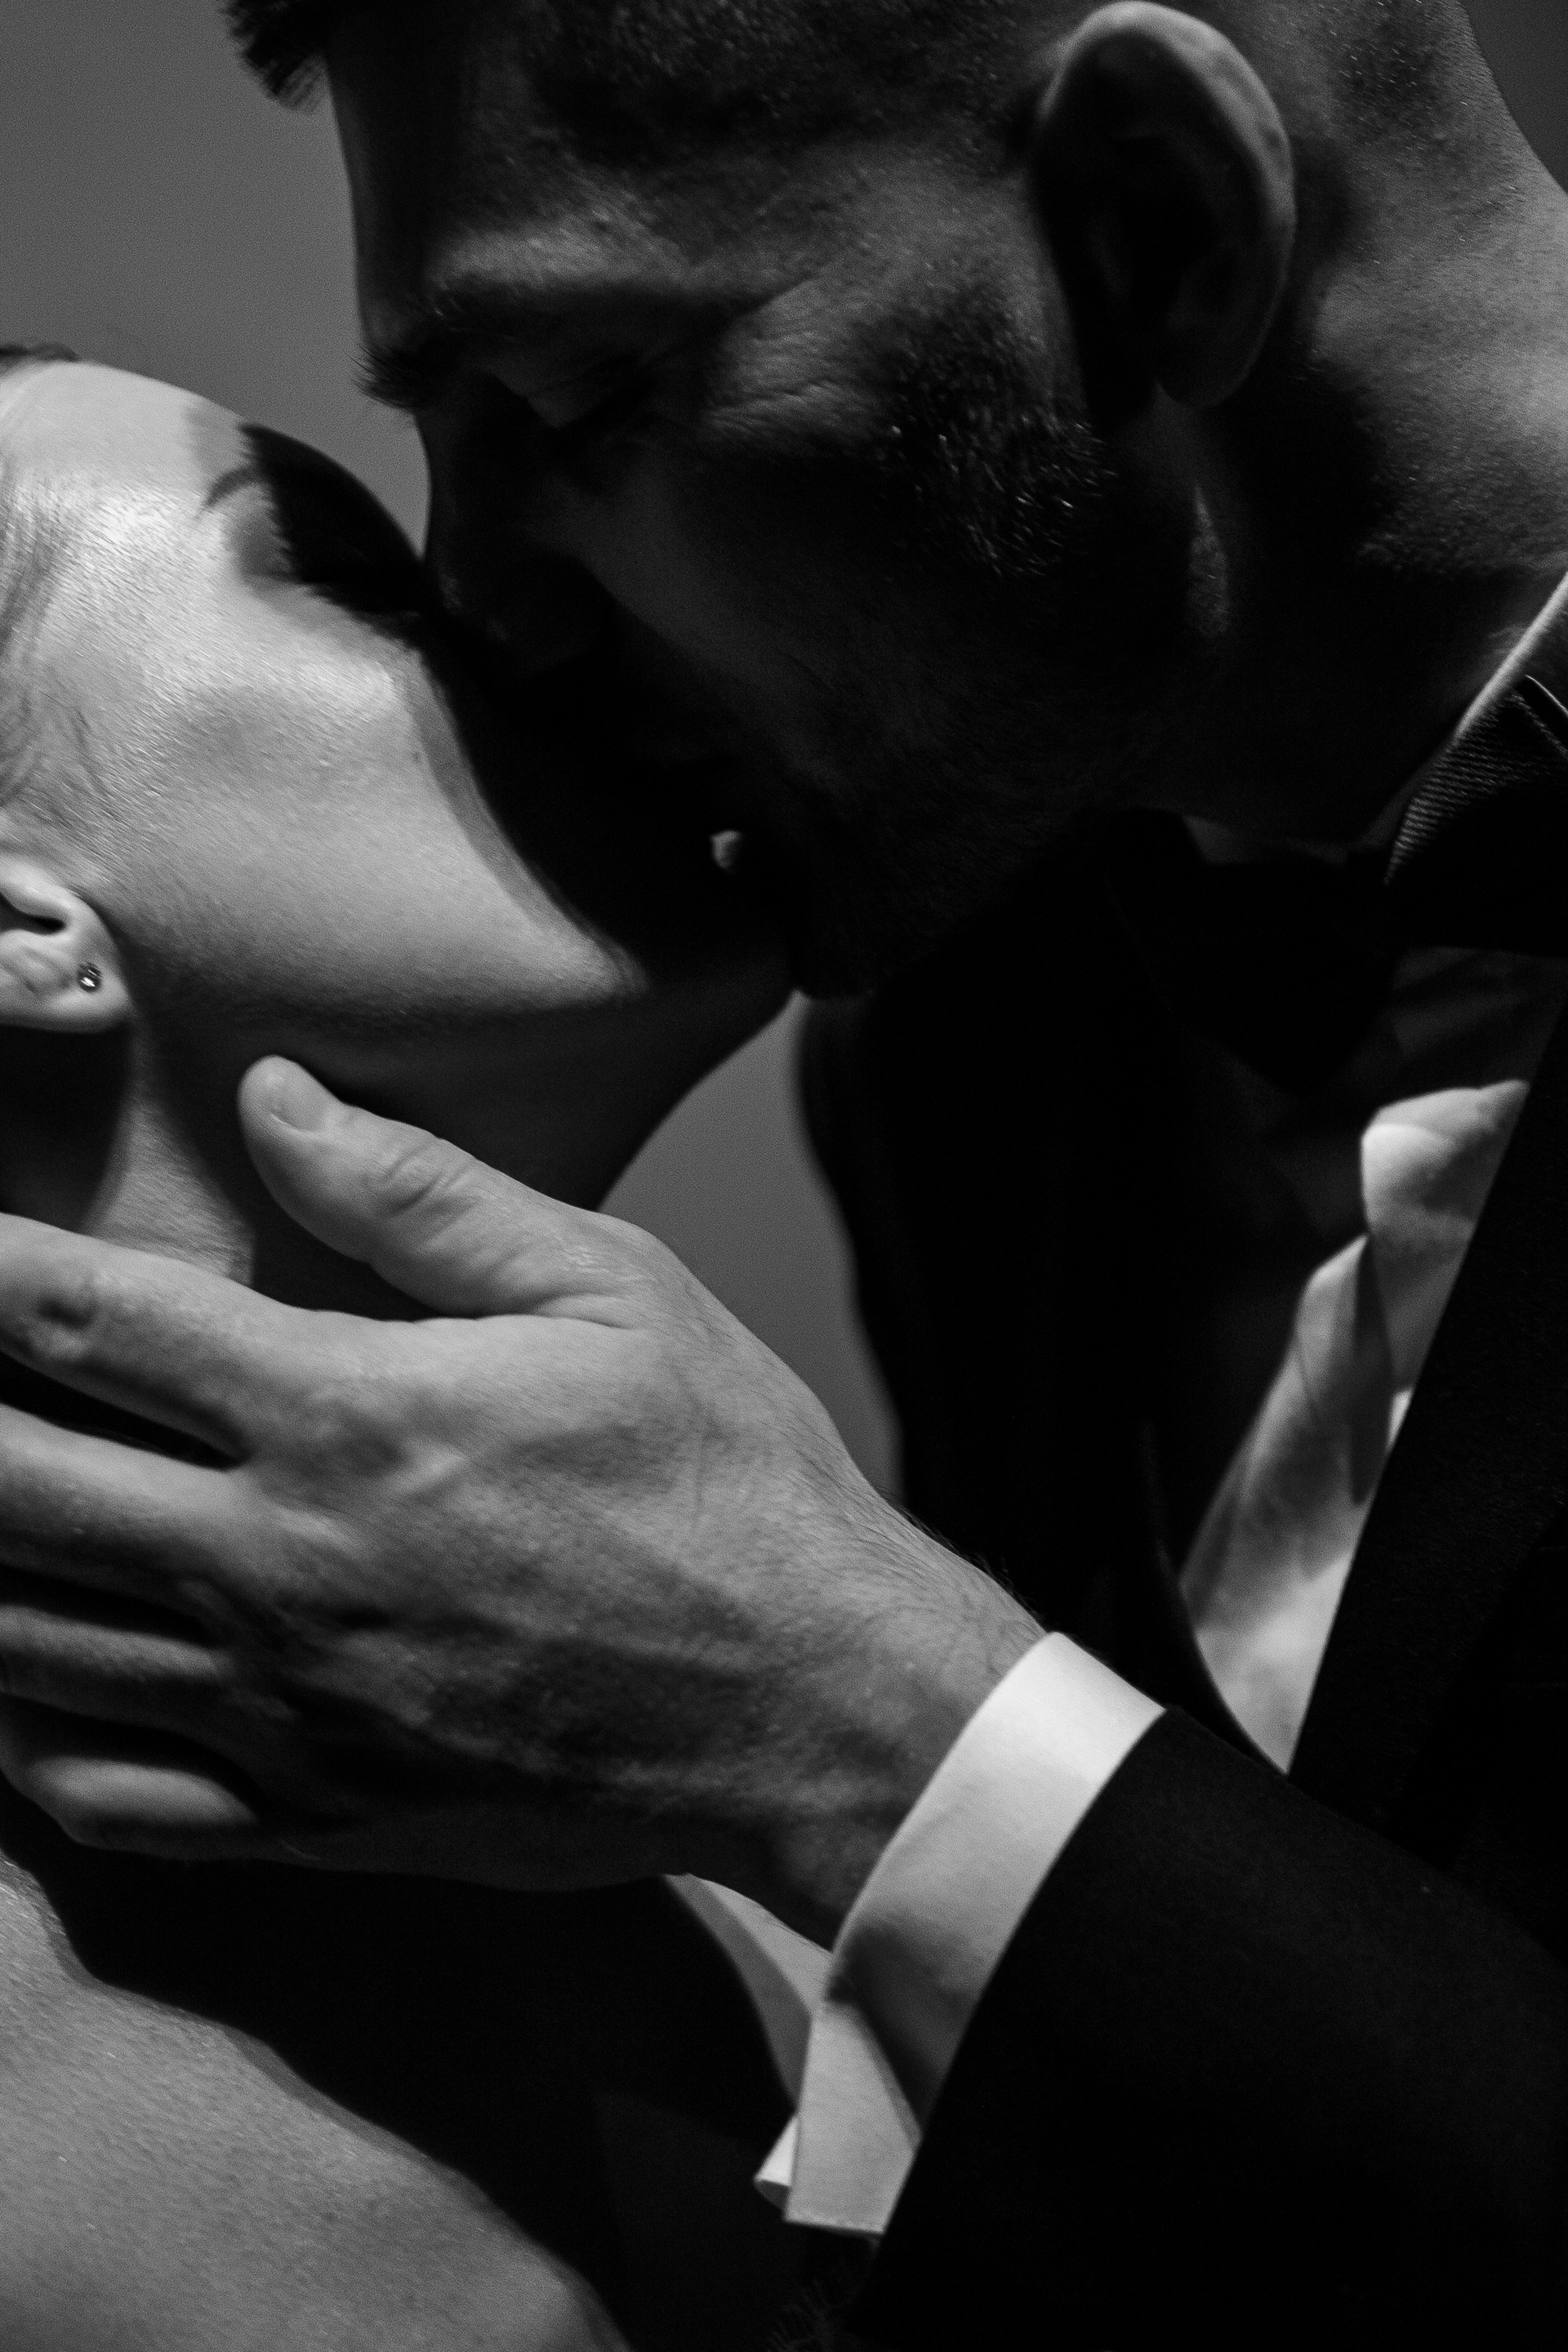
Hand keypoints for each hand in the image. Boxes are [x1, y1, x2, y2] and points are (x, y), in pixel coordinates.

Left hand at [0, 1061, 1036, 1933]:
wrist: (814, 1709)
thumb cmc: (728, 1490)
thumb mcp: (610, 1290)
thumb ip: (422, 1195)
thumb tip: (275, 1100)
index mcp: (348, 1415)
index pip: (85, 1317)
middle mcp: (279, 1566)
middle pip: (9, 1487)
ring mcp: (280, 1709)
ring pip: (18, 1649)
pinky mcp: (310, 1816)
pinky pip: (99, 1795)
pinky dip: (20, 1744)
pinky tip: (17, 1689)